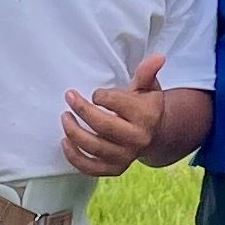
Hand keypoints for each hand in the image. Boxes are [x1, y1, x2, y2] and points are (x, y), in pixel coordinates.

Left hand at [61, 54, 165, 177]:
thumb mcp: (148, 88)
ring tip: (65, 117)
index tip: (96, 94)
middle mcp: (138, 138)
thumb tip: (158, 57)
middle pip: (102, 125)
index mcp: (146, 116)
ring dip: (73, 131)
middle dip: (81, 109)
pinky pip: (91, 168)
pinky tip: (65, 142)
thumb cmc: (145, 107)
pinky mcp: (115, 168)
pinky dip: (74, 157)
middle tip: (69, 97)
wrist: (155, 134)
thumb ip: (147, 72)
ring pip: (93, 146)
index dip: (100, 96)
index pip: (115, 103)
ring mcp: (126, 156)